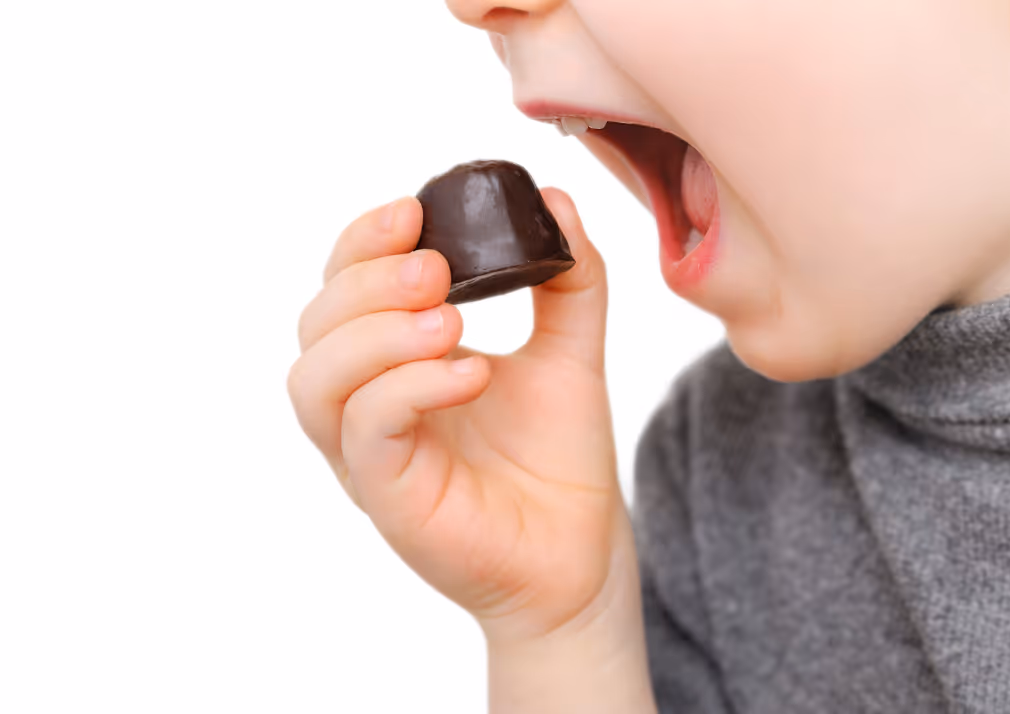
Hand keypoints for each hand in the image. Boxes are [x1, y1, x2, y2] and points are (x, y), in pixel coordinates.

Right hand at [287, 188, 632, 644]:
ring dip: (375, 333)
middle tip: (435, 268)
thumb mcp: (571, 351)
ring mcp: (368, 455)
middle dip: (366, 282)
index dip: (363, 243)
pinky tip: (469, 375)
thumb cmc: (559, 457)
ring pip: (317, 379)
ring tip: (450, 321)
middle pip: (315, 326)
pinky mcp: (386, 497)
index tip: (414, 210)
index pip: (344, 288)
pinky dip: (408, 388)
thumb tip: (559, 202)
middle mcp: (367, 404)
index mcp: (394, 361)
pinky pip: (365, 432)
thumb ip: (569, 281)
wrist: (582, 550)